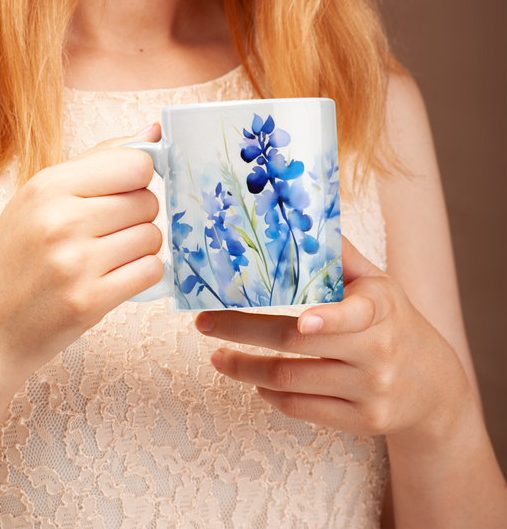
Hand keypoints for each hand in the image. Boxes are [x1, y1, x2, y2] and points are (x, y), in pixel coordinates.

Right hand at [0, 124, 162, 406]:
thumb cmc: (20, 255)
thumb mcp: (43, 196)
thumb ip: (100, 160)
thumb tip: (153, 130)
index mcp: (48, 186)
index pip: (135, 164)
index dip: (138, 177)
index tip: (126, 190)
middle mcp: (61, 221)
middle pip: (148, 201)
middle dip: (139, 215)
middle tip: (110, 230)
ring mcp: (75, 263)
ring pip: (153, 237)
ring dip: (142, 247)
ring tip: (110, 255)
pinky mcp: (89, 301)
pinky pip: (151, 271)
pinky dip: (142, 273)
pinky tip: (116, 276)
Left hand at [195, 236, 471, 440]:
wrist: (434, 385)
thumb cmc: (393, 320)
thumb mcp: (378, 283)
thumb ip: (341, 256)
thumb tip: (303, 216)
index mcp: (380, 309)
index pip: (354, 314)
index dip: (329, 318)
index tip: (303, 320)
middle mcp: (377, 351)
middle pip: (297, 344)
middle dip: (242, 332)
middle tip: (205, 323)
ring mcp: (370, 390)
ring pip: (291, 381)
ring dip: (245, 368)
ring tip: (218, 357)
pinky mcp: (363, 421)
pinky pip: (303, 410)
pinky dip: (270, 395)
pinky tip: (254, 381)